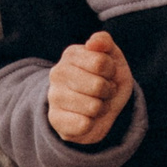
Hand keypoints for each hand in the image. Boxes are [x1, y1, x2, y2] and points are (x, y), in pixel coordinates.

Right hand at [49, 31, 134, 145]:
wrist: (100, 108)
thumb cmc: (107, 79)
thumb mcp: (113, 57)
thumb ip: (104, 42)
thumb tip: (93, 43)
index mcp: (71, 54)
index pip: (101, 63)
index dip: (111, 71)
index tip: (106, 73)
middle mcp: (57, 73)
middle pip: (98, 86)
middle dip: (108, 90)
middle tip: (102, 91)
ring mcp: (54, 97)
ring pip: (93, 107)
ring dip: (101, 108)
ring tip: (95, 103)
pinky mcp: (55, 120)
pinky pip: (83, 125)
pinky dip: (91, 124)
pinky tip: (85, 117)